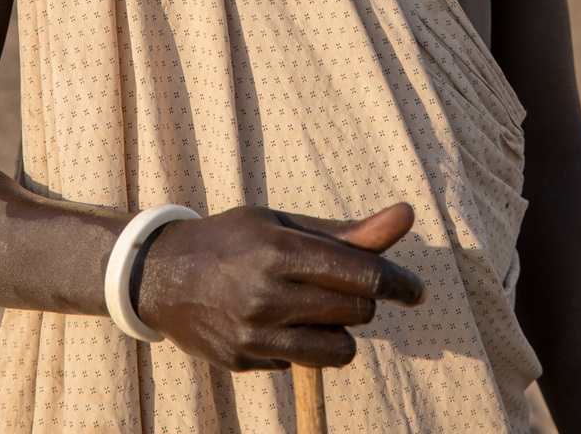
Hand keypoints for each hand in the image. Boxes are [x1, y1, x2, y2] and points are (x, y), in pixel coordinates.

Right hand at [134, 202, 424, 371]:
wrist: (164, 275)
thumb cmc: (236, 239)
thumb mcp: (284, 224)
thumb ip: (347, 232)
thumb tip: (408, 215)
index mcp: (280, 250)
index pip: (363, 275)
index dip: (399, 283)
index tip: (416, 290)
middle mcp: (267, 295)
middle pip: (357, 311)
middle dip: (362, 299)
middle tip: (344, 285)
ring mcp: (254, 334)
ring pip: (339, 349)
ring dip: (339, 328)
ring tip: (315, 306)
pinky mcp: (244, 362)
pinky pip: (305, 363)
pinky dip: (305, 344)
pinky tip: (277, 321)